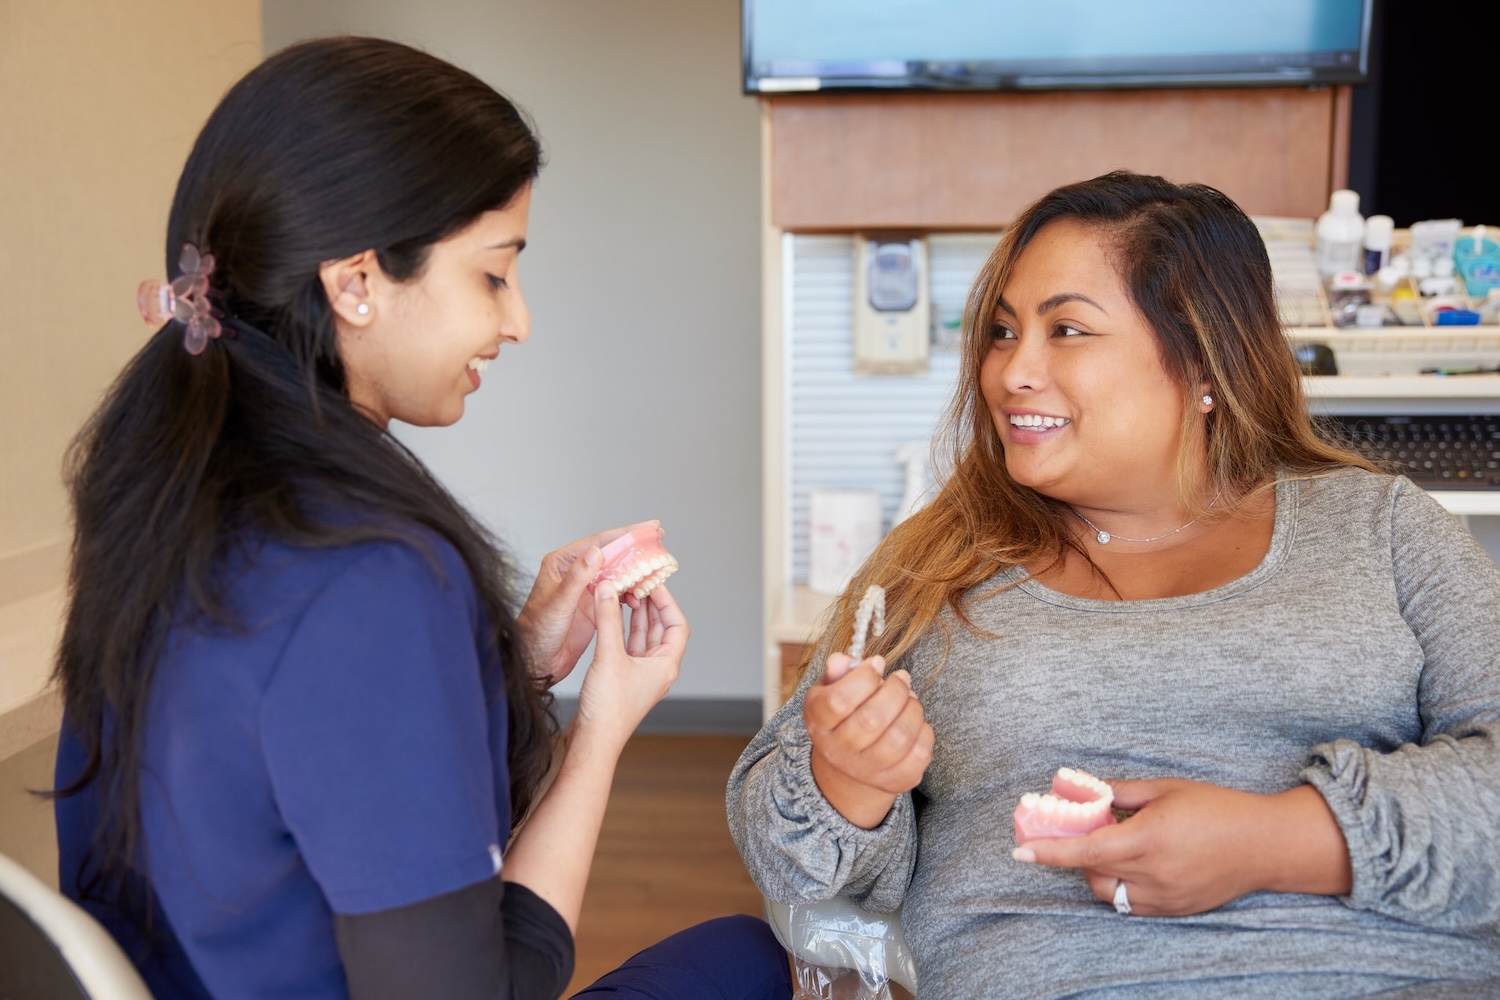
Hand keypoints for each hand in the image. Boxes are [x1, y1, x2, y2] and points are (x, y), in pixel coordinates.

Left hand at [515, 521, 657, 685]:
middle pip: (611, 554)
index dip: (625, 534)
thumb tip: (595, 552)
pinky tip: (643, 594)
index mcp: (562, 564)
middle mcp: (576, 573)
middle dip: (635, 547)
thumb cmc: (536, 632)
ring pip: (617, 573)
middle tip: (659, 539)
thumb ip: (577, 578)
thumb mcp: (558, 603)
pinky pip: (618, 593)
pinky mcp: (595, 606)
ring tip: (657, 568)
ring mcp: (587, 590)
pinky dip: (632, 592)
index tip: (647, 528)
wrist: (536, 662)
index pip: (598, 543)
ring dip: (636, 571)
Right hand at [571, 581, 688, 750]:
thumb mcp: (609, 656)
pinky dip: (622, 630)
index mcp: (665, 665)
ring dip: (635, 616)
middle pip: (661, 629)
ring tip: (624, 594)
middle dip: (650, 605)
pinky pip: (628, 646)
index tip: (652, 583)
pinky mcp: (624, 678)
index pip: (676, 625)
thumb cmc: (608, 709)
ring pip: (643, 637)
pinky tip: (611, 617)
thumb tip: (608, 589)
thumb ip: (609, 619)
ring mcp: (641, 674)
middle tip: (637, 584)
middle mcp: (657, 669)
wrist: (592, 740)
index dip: (667, 601)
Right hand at [805, 653, 933, 828]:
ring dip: (912, 709)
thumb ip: (837, 672)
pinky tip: (916, 722)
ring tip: (910, 698)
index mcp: (819, 723)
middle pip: (871, 720)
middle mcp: (838, 752)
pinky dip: (924, 731)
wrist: (850, 763)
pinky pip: (919, 755)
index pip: (838, 702)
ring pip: (898, 738)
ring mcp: (866, 771)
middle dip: (895, 690)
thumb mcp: (831, 690)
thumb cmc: (844, 716)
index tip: (876, 664)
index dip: (863, 678)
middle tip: (901, 678)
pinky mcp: (894, 781)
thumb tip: (842, 660)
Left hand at [1013, 778, 1351, 915]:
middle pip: (1092, 874)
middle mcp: (1152, 874)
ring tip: (1114, 848)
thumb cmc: (1217, 808)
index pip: (1085, 851)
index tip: (1019, 852)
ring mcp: (1165, 898)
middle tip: (1082, 833)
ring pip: (1111, 893)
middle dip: (1078, 857)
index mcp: (1146, 839)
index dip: (1049, 852)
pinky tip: (1136, 864)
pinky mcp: (1176, 910)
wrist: (1265, 844)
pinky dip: (1125, 886)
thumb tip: (1087, 789)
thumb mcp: (1166, 789)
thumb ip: (1121, 792)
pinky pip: (1134, 904)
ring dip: (1100, 874)